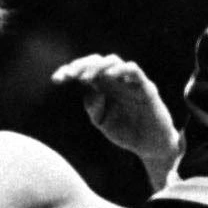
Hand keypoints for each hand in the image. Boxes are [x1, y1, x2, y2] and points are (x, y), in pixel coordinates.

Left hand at [53, 54, 177, 167]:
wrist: (152, 146)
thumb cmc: (127, 131)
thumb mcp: (103, 123)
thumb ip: (94, 108)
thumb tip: (91, 91)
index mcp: (102, 87)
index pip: (83, 72)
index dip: (68, 71)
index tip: (56, 79)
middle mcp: (114, 81)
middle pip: (96, 61)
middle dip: (81, 65)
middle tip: (70, 75)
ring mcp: (129, 82)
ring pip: (113, 61)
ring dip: (97, 66)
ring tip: (86, 77)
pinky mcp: (145, 87)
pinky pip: (134, 71)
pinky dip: (121, 70)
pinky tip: (110, 76)